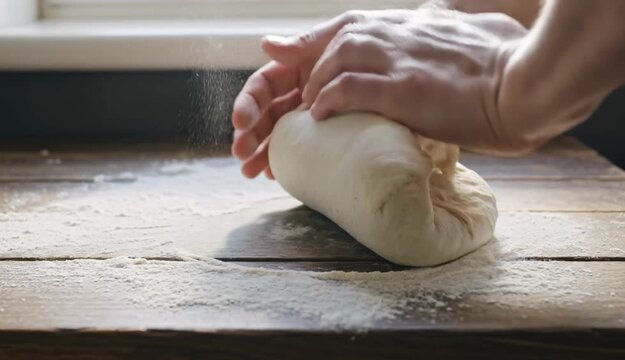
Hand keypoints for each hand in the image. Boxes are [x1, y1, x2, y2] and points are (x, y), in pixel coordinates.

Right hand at [231, 10, 425, 177]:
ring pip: (283, 131)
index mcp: (305, 67)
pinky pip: (306, 147)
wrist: (439, 81)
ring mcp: (322, 113)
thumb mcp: (350, 42)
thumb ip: (311, 44)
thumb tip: (266, 43)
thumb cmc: (393, 55)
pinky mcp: (336, 135)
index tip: (241, 123)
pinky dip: (289, 159)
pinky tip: (277, 173)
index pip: (266, 84)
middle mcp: (309, 90)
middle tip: (241, 154)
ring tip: (251, 170)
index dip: (250, 102)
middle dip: (250, 132)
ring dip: (263, 149)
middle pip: (269, 111)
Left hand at [303, 10, 530, 153]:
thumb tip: (447, 18)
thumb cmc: (513, 62)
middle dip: (311, 63)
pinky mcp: (406, 89)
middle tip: (302, 92)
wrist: (532, 85)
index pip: (353, 23)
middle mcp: (404, 34)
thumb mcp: (477, 29)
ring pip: (338, 58)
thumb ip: (452, 23)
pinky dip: (330, 99)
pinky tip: (322, 115)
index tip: (287, 48)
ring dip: (318, 82)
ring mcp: (404, 59)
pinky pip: (351, 89)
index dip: (317, 37)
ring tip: (313, 106)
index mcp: (418, 23)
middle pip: (339, 37)